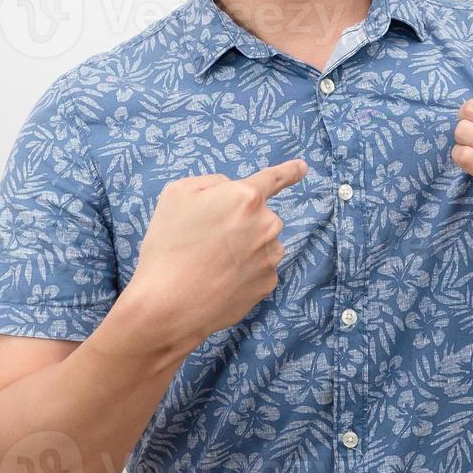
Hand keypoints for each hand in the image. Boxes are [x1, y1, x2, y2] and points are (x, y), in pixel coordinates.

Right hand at [127, 157, 307, 349]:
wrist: (170, 304)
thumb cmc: (169, 245)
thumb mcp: (178, 194)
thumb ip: (212, 183)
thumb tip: (231, 190)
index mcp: (246, 197)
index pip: (273, 179)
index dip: (289, 171)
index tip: (303, 167)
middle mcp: (267, 224)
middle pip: (259, 216)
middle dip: (239, 223)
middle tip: (206, 240)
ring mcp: (270, 256)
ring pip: (261, 243)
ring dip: (244, 247)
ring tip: (210, 263)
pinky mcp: (268, 284)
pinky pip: (259, 269)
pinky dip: (243, 272)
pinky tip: (219, 280)